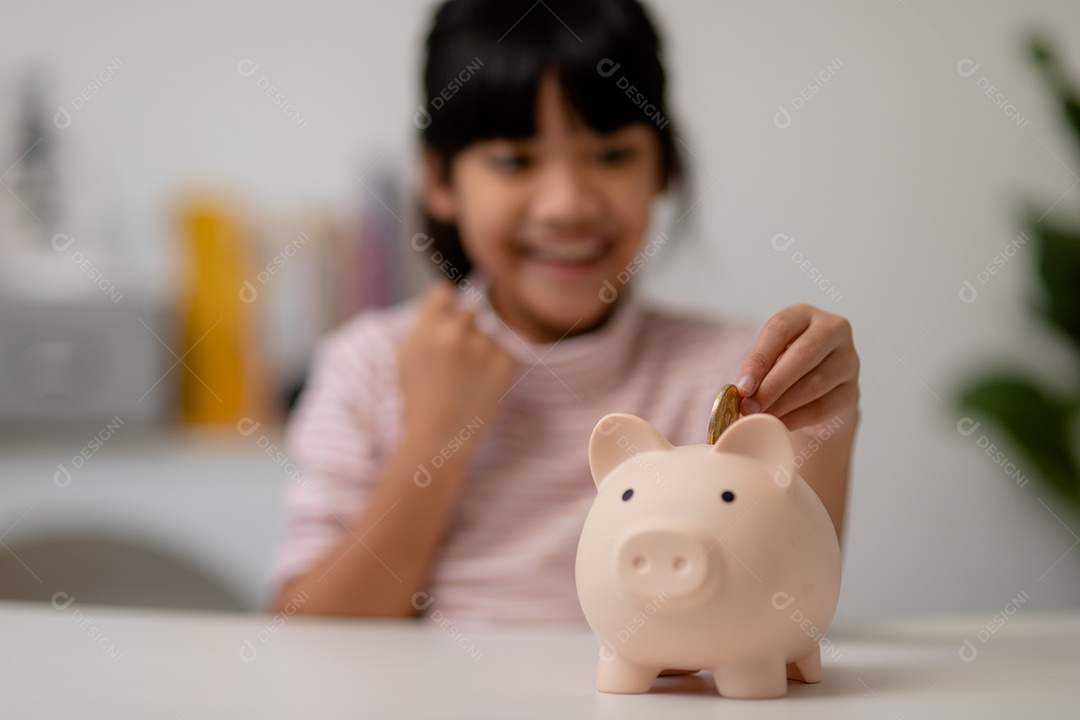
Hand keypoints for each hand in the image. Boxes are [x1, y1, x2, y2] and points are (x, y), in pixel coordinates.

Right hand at [398, 283, 515, 442]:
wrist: (438, 436)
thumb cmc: (418, 396)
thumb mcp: (407, 354)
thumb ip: (426, 322)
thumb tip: (449, 296)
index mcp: (427, 326)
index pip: (444, 290)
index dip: (447, 303)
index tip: (447, 317)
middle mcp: (455, 330)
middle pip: (471, 308)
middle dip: (466, 326)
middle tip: (458, 357)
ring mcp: (483, 346)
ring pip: (488, 333)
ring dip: (482, 348)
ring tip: (466, 379)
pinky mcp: (505, 362)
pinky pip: (505, 350)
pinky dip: (496, 363)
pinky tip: (480, 384)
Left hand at [734, 304, 859, 430]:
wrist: (817, 394)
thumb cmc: (785, 369)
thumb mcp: (770, 358)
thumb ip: (758, 368)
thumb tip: (741, 391)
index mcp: (805, 315)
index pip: (781, 328)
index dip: (759, 359)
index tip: (741, 386)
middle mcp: (833, 330)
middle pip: (804, 353)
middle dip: (772, 384)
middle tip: (749, 406)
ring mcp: (848, 360)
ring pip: (816, 383)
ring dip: (783, 404)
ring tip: (759, 417)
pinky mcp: (853, 391)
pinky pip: (824, 406)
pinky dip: (797, 418)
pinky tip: (778, 424)